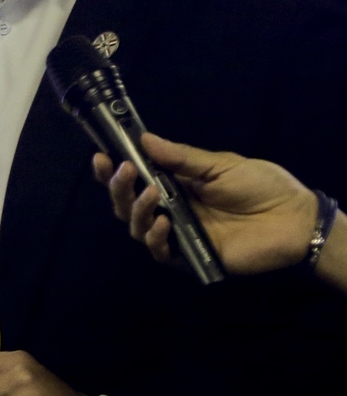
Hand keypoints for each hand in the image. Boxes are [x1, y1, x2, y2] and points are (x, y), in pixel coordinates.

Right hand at [91, 132, 315, 274]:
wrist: (293, 219)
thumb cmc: (261, 187)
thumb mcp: (220, 164)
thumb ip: (182, 157)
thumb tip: (144, 139)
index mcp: (175, 185)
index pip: (135, 179)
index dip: (113, 171)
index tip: (101, 157)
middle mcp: (171, 209)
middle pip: (126, 204)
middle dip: (118, 188)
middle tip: (124, 172)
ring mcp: (178, 233)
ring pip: (136, 227)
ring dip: (136, 209)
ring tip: (152, 195)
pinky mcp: (189, 256)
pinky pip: (159, 251)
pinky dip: (155, 237)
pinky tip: (164, 223)